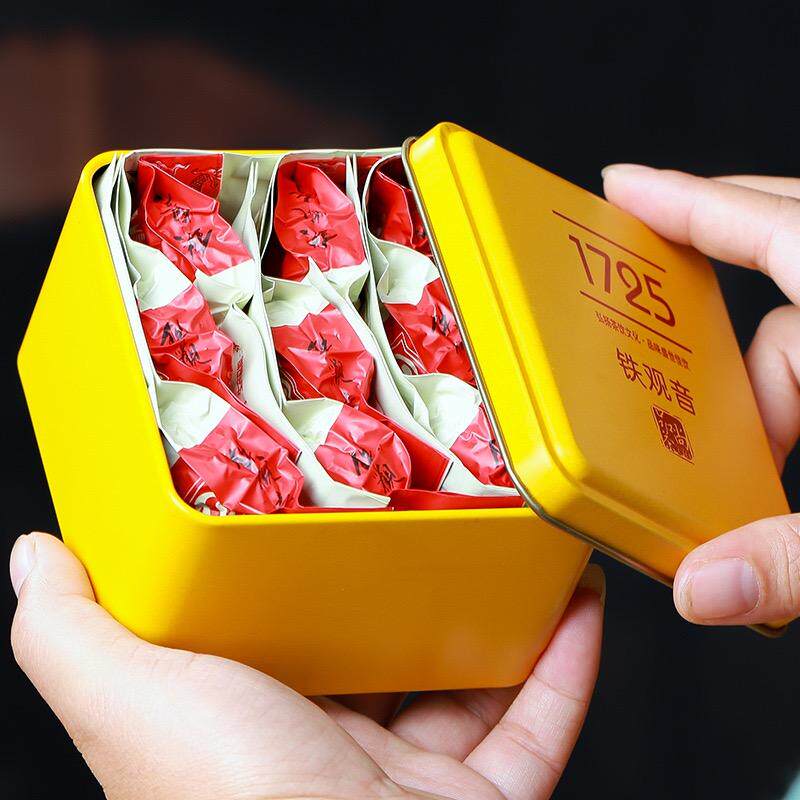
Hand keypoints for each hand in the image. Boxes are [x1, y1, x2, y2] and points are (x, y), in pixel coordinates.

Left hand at [9, 532, 603, 799]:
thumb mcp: (134, 699)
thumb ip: (72, 631)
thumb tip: (39, 554)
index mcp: (249, 717)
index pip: (280, 622)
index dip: (304, 559)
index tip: (339, 491)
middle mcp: (326, 747)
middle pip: (383, 644)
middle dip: (415, 575)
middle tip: (444, 503)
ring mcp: (410, 779)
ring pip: (469, 677)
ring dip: (502, 609)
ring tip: (520, 538)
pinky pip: (540, 721)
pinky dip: (565, 662)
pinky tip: (577, 601)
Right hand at [603, 164, 799, 625]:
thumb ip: (797, 559)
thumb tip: (703, 591)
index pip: (767, 224)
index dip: (684, 200)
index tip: (619, 186)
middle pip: (775, 292)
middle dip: (719, 359)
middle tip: (680, 420)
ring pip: (799, 349)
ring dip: (765, 414)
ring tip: (753, 492)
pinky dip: (792, 418)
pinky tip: (782, 491)